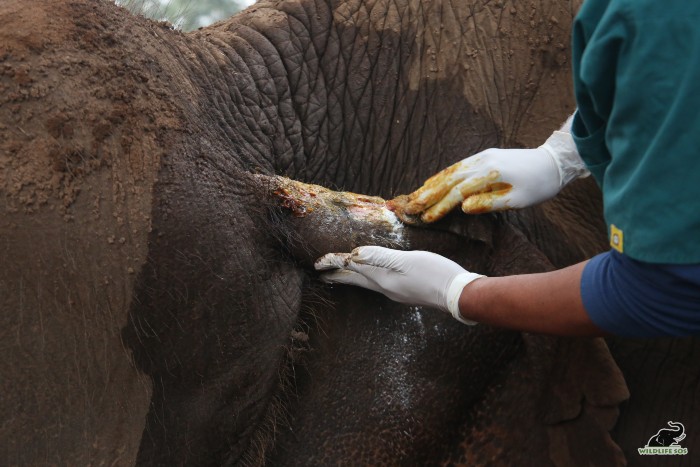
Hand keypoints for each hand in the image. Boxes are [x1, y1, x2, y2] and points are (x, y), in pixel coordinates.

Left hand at [315, 246, 483, 324]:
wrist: (459, 296)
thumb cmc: (435, 274)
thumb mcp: (407, 261)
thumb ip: (380, 257)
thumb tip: (354, 255)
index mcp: (383, 279)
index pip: (352, 268)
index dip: (334, 263)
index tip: (317, 263)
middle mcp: (386, 287)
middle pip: (355, 280)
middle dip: (337, 275)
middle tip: (320, 274)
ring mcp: (396, 292)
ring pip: (366, 283)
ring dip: (351, 278)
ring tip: (340, 276)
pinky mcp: (406, 291)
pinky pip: (378, 284)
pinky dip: (367, 279)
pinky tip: (374, 277)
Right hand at [388, 123, 588, 222]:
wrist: (553, 163)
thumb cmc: (539, 186)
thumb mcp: (518, 200)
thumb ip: (489, 203)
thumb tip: (463, 207)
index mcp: (490, 173)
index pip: (458, 192)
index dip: (440, 206)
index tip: (426, 218)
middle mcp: (482, 161)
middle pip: (448, 179)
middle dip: (427, 194)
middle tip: (409, 207)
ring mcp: (481, 157)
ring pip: (450, 171)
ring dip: (431, 184)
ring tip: (414, 196)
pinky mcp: (483, 156)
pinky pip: (457, 167)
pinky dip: (442, 176)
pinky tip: (432, 183)